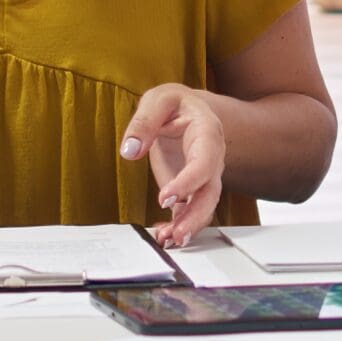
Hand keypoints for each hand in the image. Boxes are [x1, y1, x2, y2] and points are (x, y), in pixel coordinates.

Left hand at [122, 84, 225, 248]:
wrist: (184, 109)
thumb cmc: (173, 103)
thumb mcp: (158, 100)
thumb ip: (144, 122)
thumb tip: (130, 150)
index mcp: (208, 133)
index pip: (204, 162)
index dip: (188, 182)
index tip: (164, 198)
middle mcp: (212, 159)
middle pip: (210, 192)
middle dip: (195, 215)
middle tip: (176, 234)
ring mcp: (203, 177)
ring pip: (204, 206)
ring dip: (189, 226)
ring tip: (169, 240)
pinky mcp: (189, 189)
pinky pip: (189, 211)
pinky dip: (178, 225)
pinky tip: (163, 235)